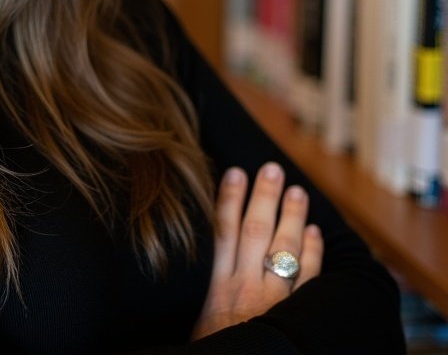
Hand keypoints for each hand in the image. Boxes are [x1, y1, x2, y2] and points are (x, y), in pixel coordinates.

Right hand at [191, 162, 322, 339]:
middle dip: (264, 198)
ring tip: (297, 191)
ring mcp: (273, 300)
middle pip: (255, 232)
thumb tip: (191, 262)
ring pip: (284, 250)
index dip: (228, 200)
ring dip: (291, 217)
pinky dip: (314, 253)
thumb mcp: (198, 325)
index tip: (235, 173)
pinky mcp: (296, 316)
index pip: (222, 233)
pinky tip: (315, 232)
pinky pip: (310, 279)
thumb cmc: (216, 352)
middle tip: (272, 169)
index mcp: (216, 289)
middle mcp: (244, 288)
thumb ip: (202, 296)